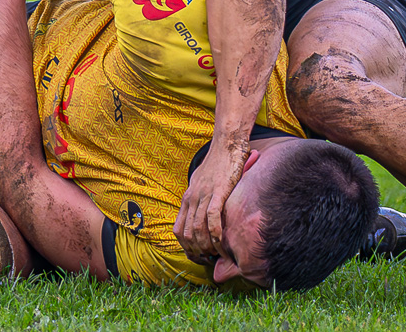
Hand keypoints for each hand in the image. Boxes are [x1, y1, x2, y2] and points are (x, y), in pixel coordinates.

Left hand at [176, 138, 252, 262]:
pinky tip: (223, 244)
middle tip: (209, 259)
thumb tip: (201, 214)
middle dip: (197, 251)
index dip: (186, 248)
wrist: (226, 144)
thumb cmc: (217, 164)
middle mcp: (192, 198)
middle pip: (187, 233)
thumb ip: (200, 198)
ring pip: (198, 229)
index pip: (179, 229)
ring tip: (217, 255)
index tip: (197, 257)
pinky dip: (216, 235)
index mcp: (187, 197)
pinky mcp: (219, 192)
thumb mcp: (202, 182)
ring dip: (207, 247)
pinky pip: (213, 219)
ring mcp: (204, 195)